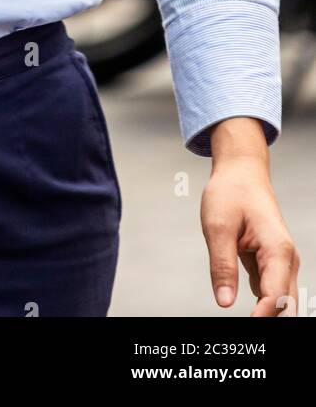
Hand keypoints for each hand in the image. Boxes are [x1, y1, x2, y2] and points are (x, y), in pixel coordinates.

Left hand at [202, 118, 298, 317]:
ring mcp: (280, 262)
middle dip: (269, 321)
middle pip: (285, 306)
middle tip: (245, 331)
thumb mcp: (218, 226)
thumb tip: (225, 302)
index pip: (275, 297)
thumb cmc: (231, 192)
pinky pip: (269, 291)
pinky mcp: (271, 263)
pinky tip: (246, 313)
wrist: (241, 172)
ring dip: (266, 315)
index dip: (261, 317)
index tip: (246, 328)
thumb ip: (222, 265)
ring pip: (280, 302)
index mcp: (277, 250)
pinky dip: (261, 305)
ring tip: (246, 324)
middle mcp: (286, 260)